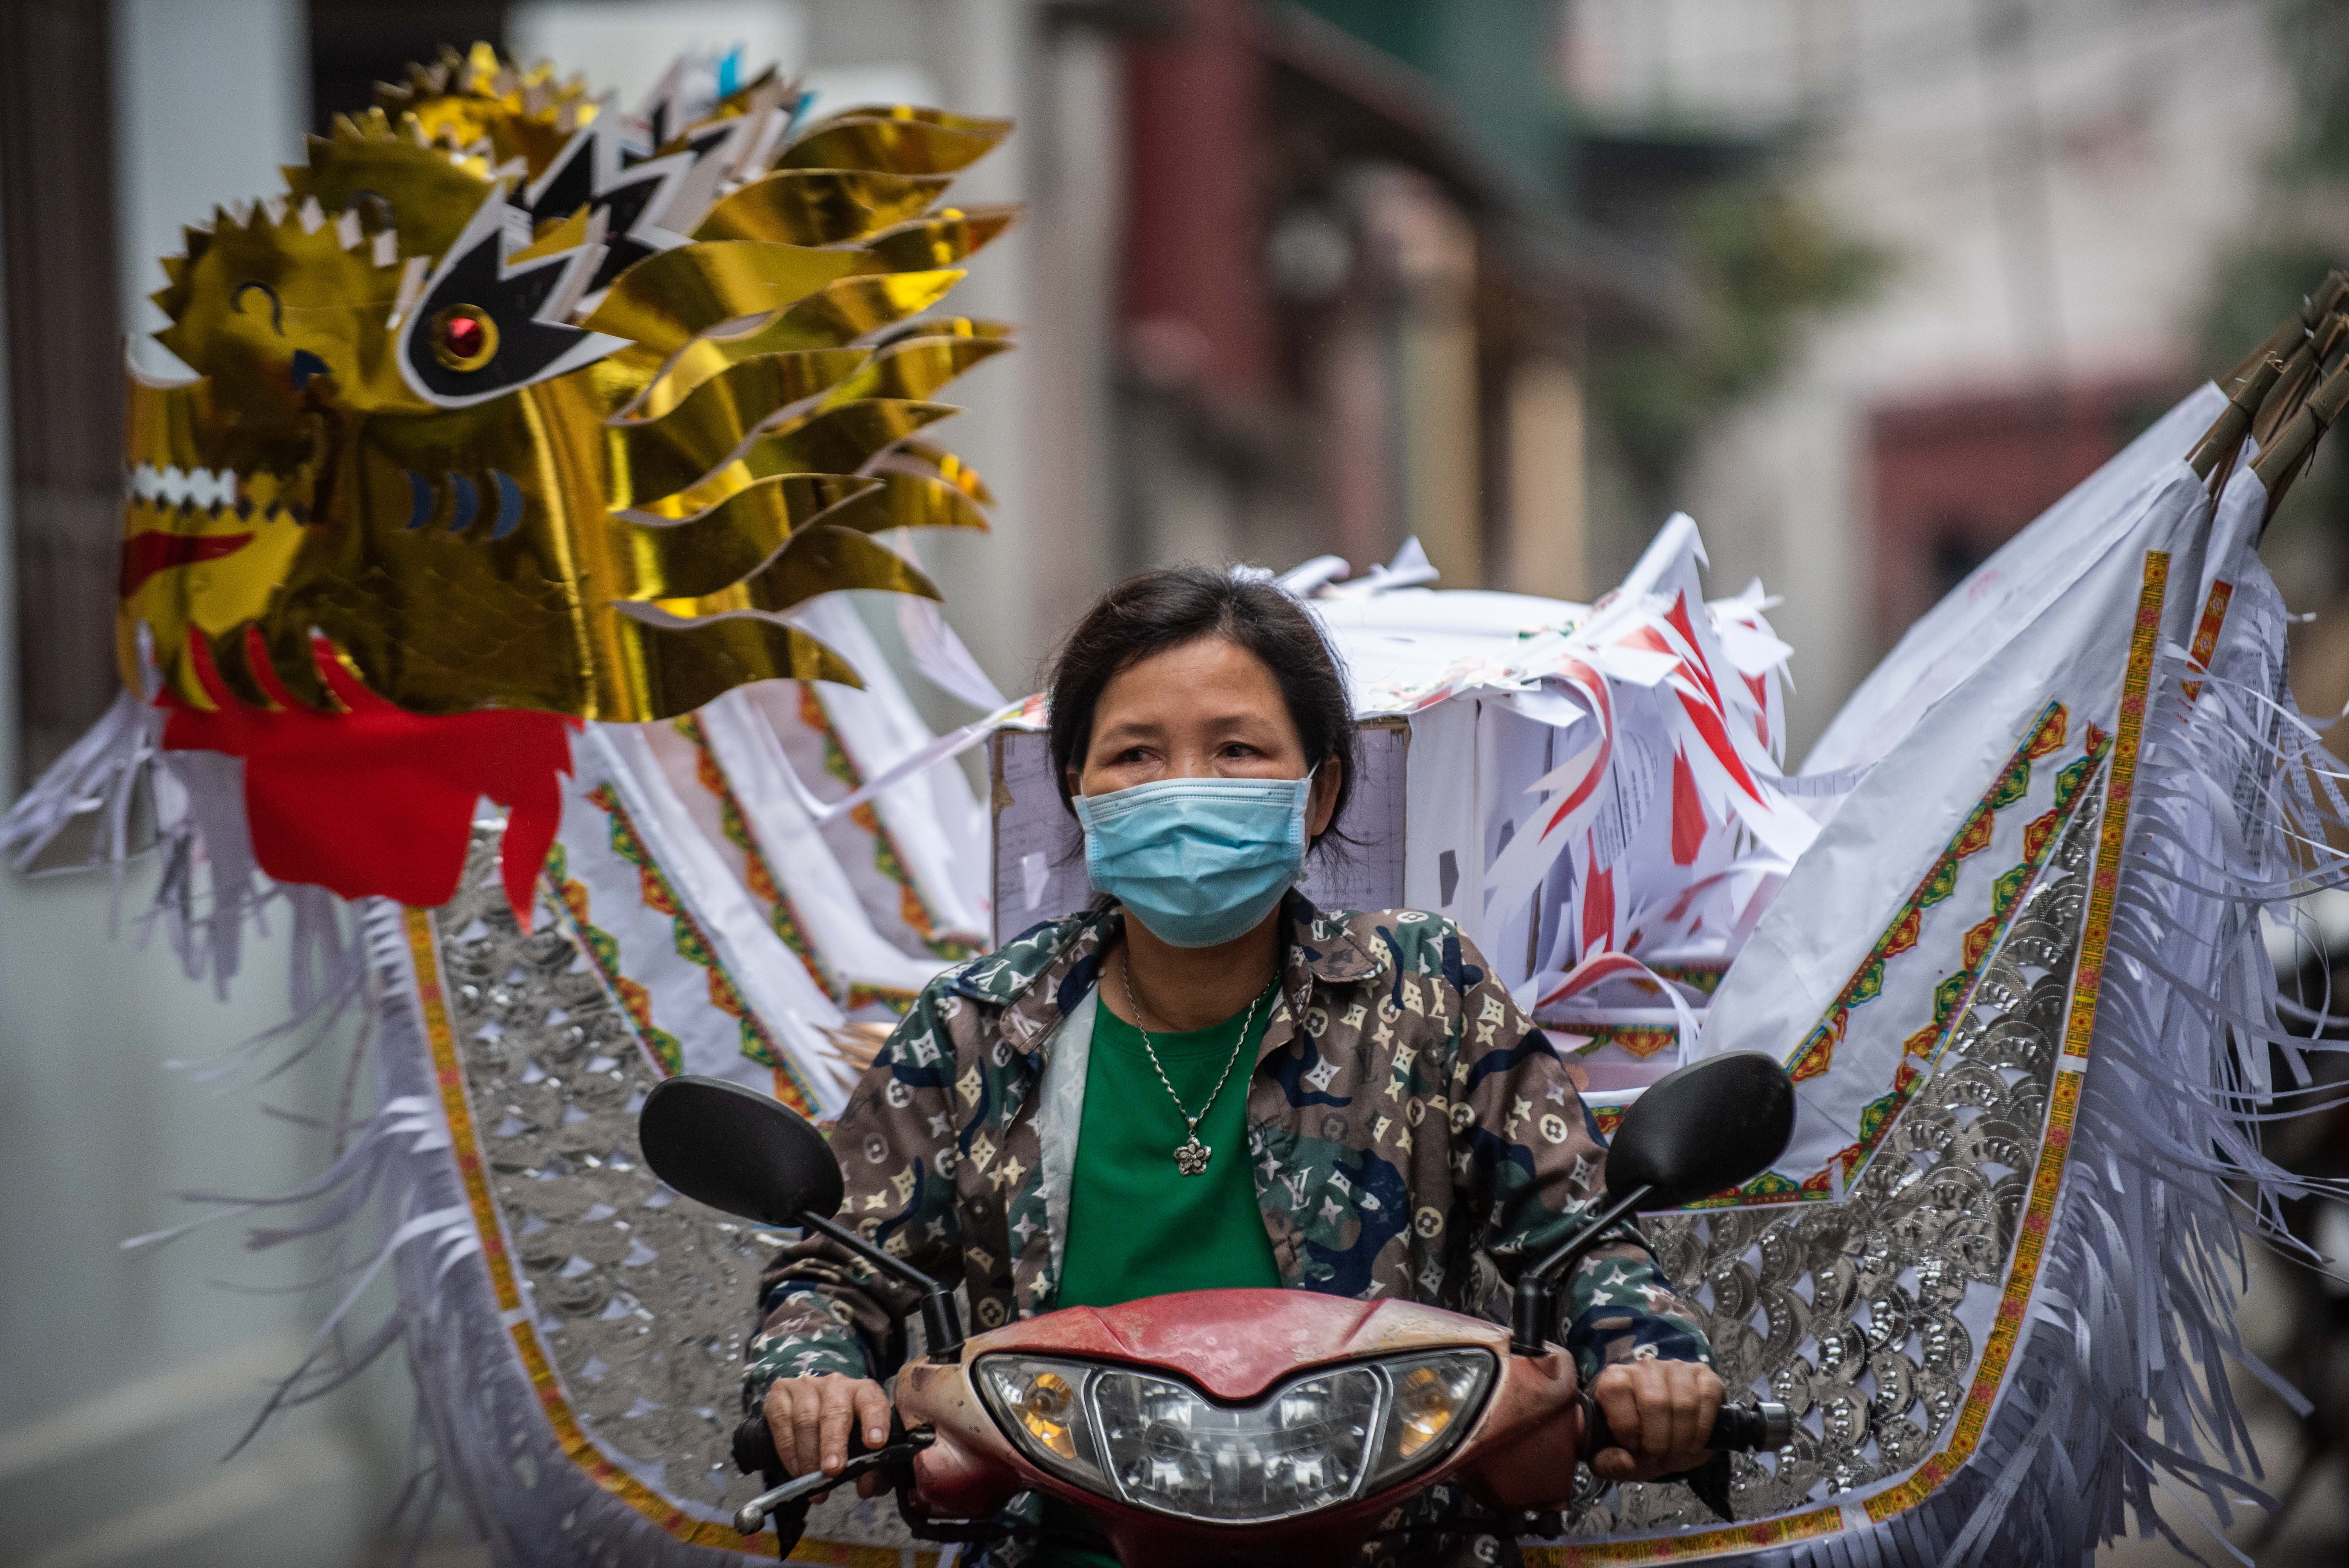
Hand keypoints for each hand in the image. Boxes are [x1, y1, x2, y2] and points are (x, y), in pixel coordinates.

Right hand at [762, 1374, 892, 1498]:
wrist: (804, 1409)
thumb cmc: (841, 1431)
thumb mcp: (859, 1446)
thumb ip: (870, 1468)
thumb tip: (868, 1487)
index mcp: (862, 1392)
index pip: (872, 1401)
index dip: (875, 1421)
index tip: (875, 1443)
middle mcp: (835, 1385)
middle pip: (835, 1412)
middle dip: (833, 1444)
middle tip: (833, 1470)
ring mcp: (806, 1387)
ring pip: (806, 1420)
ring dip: (809, 1456)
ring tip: (813, 1481)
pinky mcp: (780, 1394)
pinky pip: (783, 1423)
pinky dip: (789, 1451)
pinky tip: (796, 1471)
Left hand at [1589, 1359, 1723, 1481]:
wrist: (1663, 1439)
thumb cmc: (1634, 1443)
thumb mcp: (1611, 1458)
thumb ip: (1608, 1463)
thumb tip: (1626, 1462)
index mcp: (1614, 1379)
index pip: (1615, 1390)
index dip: (1625, 1426)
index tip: (1632, 1448)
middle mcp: (1645, 1367)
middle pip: (1655, 1402)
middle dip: (1658, 1441)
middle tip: (1658, 1458)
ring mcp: (1676, 1368)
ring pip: (1684, 1403)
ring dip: (1682, 1440)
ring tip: (1676, 1456)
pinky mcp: (1704, 1375)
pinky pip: (1707, 1398)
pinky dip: (1703, 1430)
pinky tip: (1694, 1445)